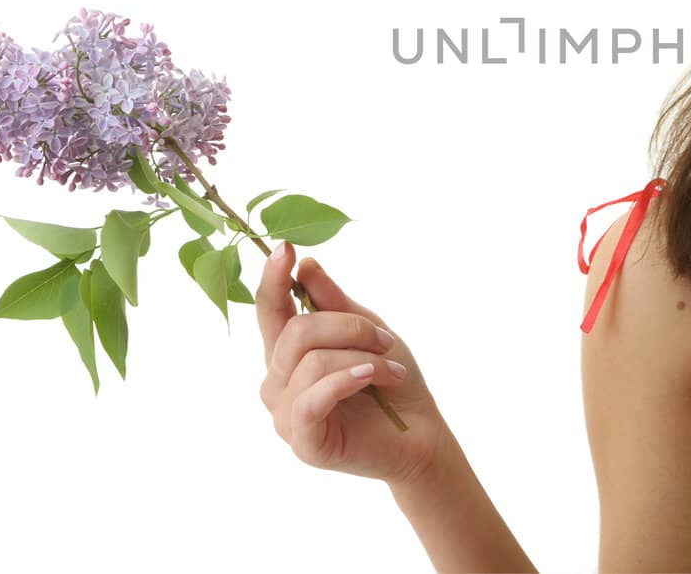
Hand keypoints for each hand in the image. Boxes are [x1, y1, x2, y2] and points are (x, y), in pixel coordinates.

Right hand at [255, 240, 448, 485]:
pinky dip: (346, 381)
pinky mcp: (302, 442)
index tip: (284, 248)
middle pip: (296, 331)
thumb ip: (334, 302)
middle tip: (386, 341)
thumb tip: (304, 265)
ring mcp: (285, 414)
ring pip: (310, 361)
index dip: (272, 279)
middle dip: (349, 327)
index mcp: (289, 353)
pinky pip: (312, 399)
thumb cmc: (392, 382)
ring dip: (361, 358)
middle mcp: (278, 381)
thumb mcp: (368, 331)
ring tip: (390, 370)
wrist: (421, 435)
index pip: (269, 311)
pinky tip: (373, 378)